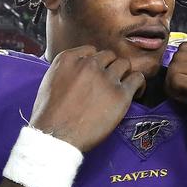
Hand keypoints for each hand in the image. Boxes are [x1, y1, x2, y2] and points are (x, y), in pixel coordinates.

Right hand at [30, 46, 145, 151]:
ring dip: (124, 74)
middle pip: (109, 56)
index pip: (91, 51)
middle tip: (108, 82)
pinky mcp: (120, 94)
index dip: (95, 62)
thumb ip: (65, 70)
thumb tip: (76, 71)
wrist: (56, 136)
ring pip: (124, 64)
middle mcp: (89, 64)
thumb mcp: (48, 82)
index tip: (96, 72)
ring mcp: (106, 78)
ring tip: (123, 86)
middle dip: (109, 67)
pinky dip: (138, 84)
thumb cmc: (48, 116)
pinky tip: (136, 92)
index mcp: (69, 59)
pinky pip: (137, 79)